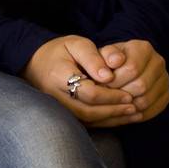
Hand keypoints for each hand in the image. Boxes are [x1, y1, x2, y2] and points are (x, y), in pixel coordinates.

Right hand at [17, 35, 148, 126]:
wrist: (35, 63)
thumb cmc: (60, 51)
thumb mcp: (76, 44)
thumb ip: (93, 57)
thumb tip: (108, 76)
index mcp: (58, 75)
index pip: (87, 92)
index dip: (110, 95)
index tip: (128, 93)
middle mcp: (54, 96)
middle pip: (87, 111)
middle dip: (113, 110)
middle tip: (134, 106)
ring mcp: (56, 108)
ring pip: (86, 120)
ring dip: (111, 119)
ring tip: (132, 114)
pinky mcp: (62, 114)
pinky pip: (84, 123)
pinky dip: (104, 123)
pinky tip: (120, 118)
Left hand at [91, 40, 168, 124]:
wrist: (118, 71)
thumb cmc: (107, 64)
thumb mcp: (102, 56)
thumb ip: (105, 56)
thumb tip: (113, 62)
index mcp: (144, 48)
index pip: (132, 69)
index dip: (114, 80)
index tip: (104, 84)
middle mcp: (158, 62)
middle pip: (141, 86)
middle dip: (120, 93)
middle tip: (108, 95)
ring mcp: (164, 80)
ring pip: (145, 101)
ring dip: (126, 105)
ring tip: (114, 101)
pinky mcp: (165, 96)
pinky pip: (150, 111)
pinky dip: (134, 115)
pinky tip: (122, 109)